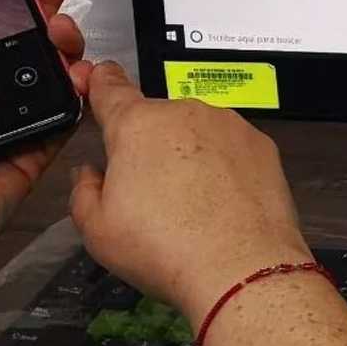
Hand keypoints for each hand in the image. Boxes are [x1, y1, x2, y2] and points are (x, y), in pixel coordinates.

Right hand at [70, 62, 310, 325]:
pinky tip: (225, 205)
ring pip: (197, 134)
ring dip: (191, 157)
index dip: (100, 82)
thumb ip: (85, 190)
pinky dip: (226, 168)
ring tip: (194, 208)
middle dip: (151, 148)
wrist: (241, 268)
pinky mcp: (262, 144)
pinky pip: (232, 149)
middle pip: (157, 121)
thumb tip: (91, 172)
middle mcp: (184, 112)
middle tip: (154, 197)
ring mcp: (228, 124)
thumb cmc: (164, 248)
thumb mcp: (98, 230)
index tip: (98, 77)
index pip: (110, 88)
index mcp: (136, 125)